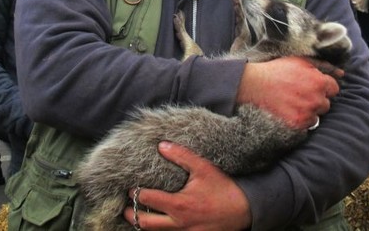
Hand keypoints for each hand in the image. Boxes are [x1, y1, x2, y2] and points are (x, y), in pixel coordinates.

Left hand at [122, 142, 250, 229]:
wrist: (243, 211)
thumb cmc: (223, 188)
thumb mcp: (203, 168)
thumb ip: (181, 156)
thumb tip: (161, 145)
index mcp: (178, 204)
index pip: (146, 199)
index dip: (135, 193)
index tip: (130, 187)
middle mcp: (178, 223)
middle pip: (145, 223)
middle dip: (131, 215)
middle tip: (124, 207)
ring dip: (143, 225)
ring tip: (135, 216)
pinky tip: (156, 224)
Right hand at [236, 56, 342, 129]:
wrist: (254, 85)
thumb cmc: (277, 70)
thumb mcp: (300, 61)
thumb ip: (323, 66)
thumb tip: (341, 73)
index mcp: (319, 82)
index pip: (334, 89)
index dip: (322, 87)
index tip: (310, 86)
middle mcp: (316, 99)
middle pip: (325, 104)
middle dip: (315, 99)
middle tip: (299, 94)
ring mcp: (307, 113)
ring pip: (316, 116)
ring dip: (308, 111)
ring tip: (292, 103)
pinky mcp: (297, 124)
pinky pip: (306, 126)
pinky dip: (299, 120)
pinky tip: (288, 111)